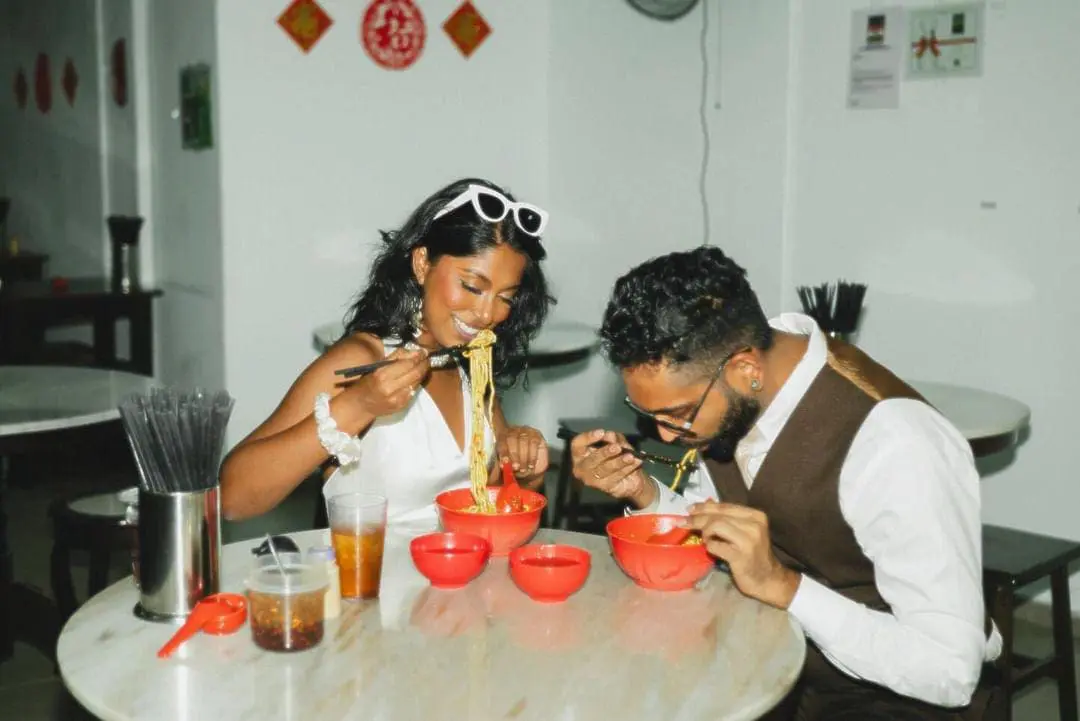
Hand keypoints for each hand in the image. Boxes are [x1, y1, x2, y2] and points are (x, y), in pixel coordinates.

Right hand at [342, 348, 429, 420]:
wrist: (361, 404)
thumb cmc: (368, 382)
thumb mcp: (377, 366)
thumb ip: (396, 357)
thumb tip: (414, 352)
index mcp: (382, 375)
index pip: (407, 364)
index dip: (418, 356)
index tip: (423, 351)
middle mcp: (390, 388)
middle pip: (416, 373)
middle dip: (424, 364)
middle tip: (427, 358)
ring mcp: (397, 399)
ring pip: (417, 382)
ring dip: (422, 373)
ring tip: (423, 365)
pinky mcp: (401, 406)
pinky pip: (414, 391)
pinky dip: (416, 382)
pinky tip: (415, 377)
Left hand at [494, 426, 548, 488]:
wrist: (531, 468)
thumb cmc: (515, 466)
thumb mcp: (506, 467)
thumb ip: (500, 467)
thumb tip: (495, 472)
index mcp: (502, 436)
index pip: (501, 441)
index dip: (502, 452)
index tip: (504, 464)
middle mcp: (513, 431)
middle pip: (512, 439)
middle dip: (513, 454)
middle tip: (515, 467)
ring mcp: (526, 431)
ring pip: (523, 441)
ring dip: (523, 457)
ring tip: (524, 469)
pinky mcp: (537, 435)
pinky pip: (534, 443)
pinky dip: (532, 456)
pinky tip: (531, 465)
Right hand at [570, 429, 650, 507]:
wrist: (630, 479)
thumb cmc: (618, 457)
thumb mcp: (617, 442)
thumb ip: (613, 439)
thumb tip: (610, 435)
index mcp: (581, 454)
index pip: (577, 445)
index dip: (588, 438)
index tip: (601, 432)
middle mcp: (583, 468)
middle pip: (591, 459)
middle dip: (604, 452)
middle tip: (617, 447)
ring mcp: (592, 480)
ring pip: (605, 469)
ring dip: (618, 461)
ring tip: (630, 456)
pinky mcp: (605, 487)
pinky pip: (616, 476)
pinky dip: (627, 468)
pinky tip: (635, 462)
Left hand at [686, 501, 800, 608]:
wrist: (769, 579)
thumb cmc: (754, 554)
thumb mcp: (744, 531)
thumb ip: (728, 518)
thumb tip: (705, 504)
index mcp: (756, 516)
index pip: (724, 506)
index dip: (704, 507)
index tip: (690, 509)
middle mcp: (754, 525)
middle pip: (718, 516)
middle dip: (697, 518)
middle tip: (683, 522)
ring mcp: (748, 541)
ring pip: (716, 526)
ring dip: (705, 532)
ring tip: (705, 539)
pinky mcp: (740, 557)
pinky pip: (716, 545)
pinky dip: (709, 546)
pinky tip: (710, 549)